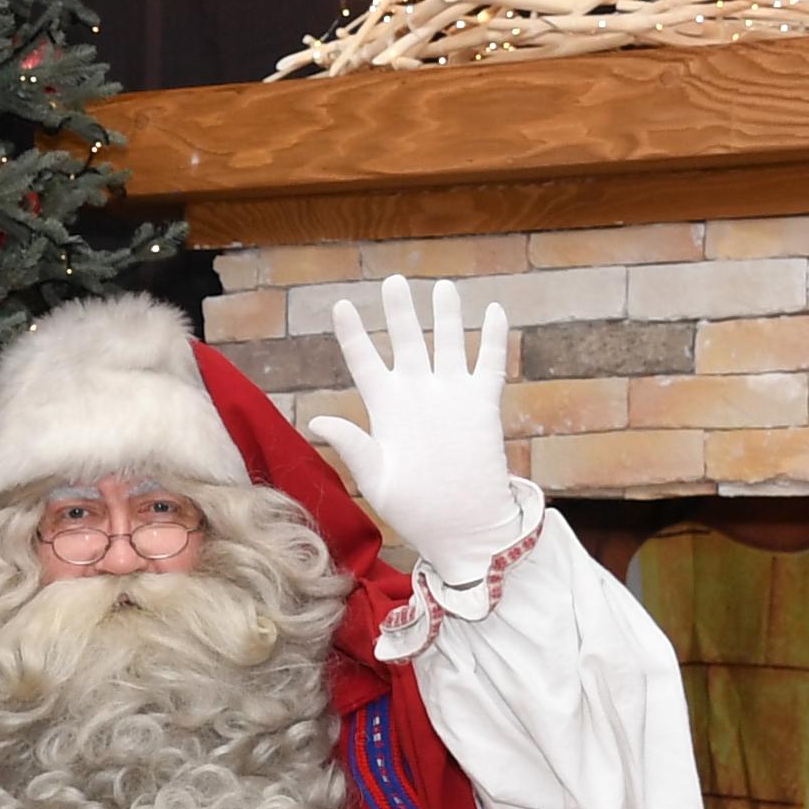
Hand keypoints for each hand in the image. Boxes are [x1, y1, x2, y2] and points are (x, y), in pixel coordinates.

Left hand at [306, 276, 526, 584]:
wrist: (461, 528)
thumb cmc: (414, 510)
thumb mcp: (376, 478)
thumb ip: (352, 444)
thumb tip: (316, 419)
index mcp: (385, 408)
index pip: (365, 361)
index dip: (353, 334)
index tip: (341, 305)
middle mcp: (417, 394)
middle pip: (406, 341)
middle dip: (400, 311)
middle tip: (394, 280)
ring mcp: (451, 396)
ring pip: (448, 343)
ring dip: (446, 316)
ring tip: (442, 286)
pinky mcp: (482, 405)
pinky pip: (489, 364)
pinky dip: (492, 338)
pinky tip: (493, 311)